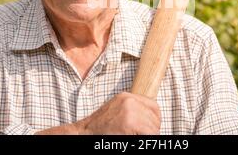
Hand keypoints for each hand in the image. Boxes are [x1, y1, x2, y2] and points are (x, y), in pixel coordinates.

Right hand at [36, 92, 160, 134]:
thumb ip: (133, 111)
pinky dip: (146, 139)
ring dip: (149, 136)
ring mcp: (130, 111)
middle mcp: (130, 101)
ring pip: (154, 128)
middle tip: (139, 136)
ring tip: (135, 138)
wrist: (82, 133)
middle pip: (155, 118)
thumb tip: (152, 120)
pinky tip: (134, 140)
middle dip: (152, 130)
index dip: (153, 121)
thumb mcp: (117, 112)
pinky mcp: (129, 123)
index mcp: (127, 97)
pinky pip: (149, 134)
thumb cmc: (100, 129)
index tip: (148, 130)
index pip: (154, 107)